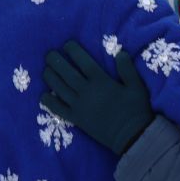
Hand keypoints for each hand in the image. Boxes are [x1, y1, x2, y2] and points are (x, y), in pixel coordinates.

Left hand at [42, 40, 154, 155]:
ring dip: (50, 77)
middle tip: (49, 54)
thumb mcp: (136, 86)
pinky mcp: (76, 119)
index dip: (73, 51)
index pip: (83, 61)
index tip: (66, 44)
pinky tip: (43, 96)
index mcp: (101, 81)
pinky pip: (58, 109)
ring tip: (45, 70)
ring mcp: (79, 106)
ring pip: (59, 88)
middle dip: (56, 61)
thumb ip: (127, 68)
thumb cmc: (135, 109)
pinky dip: (48, 102)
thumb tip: (120, 52)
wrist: (131, 135)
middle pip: (66, 73)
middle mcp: (86, 91)